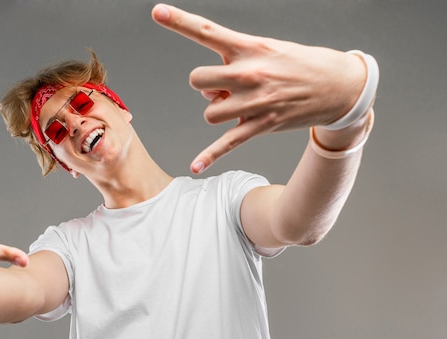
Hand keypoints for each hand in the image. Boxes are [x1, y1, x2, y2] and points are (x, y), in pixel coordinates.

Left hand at [152, 3, 366, 172]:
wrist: (339, 86)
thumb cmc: (299, 64)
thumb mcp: (268, 49)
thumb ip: (235, 62)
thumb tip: (212, 89)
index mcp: (249, 47)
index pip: (207, 31)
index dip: (179, 21)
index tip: (157, 12)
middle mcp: (248, 73)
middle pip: (197, 80)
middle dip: (204, 86)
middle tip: (224, 86)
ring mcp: (254, 102)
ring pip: (209, 113)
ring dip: (218, 111)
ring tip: (240, 104)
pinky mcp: (260, 125)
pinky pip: (227, 143)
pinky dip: (210, 155)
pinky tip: (195, 165)